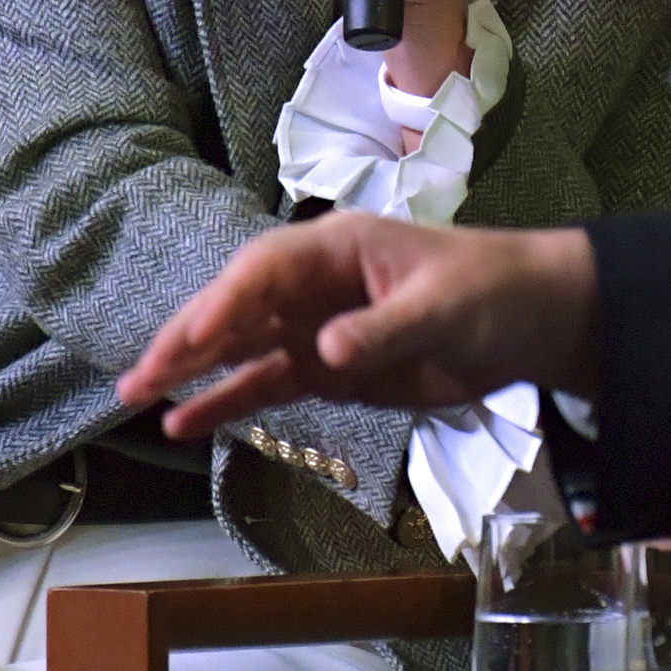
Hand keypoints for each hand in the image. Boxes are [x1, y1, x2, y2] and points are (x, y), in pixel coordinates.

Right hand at [119, 213, 598, 437]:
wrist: (532, 321)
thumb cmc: (493, 291)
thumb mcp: (444, 307)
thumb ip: (383, 329)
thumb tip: (325, 350)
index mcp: (337, 248)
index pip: (264, 270)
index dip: (225, 302)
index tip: (195, 339)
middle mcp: (314, 285)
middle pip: (237, 307)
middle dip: (186, 338)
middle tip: (139, 376)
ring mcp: (317, 328)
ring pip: (241, 347)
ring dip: (192, 372)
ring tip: (138, 398)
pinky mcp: (328, 369)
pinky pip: (267, 383)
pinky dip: (228, 401)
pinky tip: (187, 421)